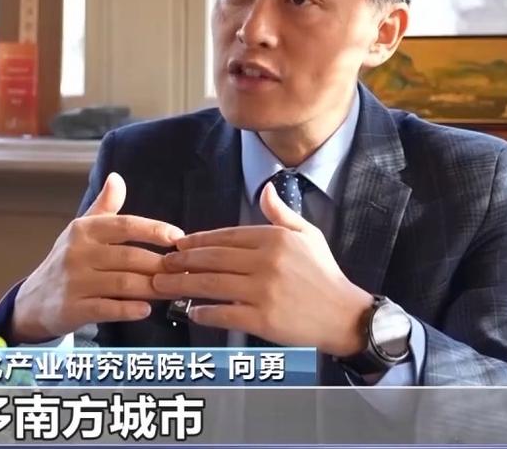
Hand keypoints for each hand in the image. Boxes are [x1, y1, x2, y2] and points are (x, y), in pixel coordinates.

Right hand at [12, 172, 184, 342]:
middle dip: (161, 265)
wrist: (34, 301)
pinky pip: (107, 308)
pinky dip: (129, 309)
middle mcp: (78, 253)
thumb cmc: (67, 262)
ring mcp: (74, 281)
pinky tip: (146, 310)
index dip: (153, 230)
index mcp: (84, 230)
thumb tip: (117, 177)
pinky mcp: (72, 308)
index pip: (124, 225)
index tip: (178, 237)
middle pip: (130, 257)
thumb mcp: (82, 231)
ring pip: (123, 283)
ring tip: (174, 290)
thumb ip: (104, 207)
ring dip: (152, 288)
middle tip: (185, 271)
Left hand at [152, 181, 371, 356]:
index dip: (197, 240)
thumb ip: (281, 213)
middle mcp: (265, 262)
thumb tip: (266, 188)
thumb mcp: (308, 235)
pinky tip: (192, 311)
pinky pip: (223, 313)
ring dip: (182, 285)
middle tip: (162, 264)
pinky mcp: (262, 319)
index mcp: (274, 238)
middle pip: (211, 259)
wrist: (345, 315)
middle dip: (181, 261)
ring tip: (164, 286)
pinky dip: (203, 312)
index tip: (178, 244)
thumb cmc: (325, 274)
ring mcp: (262, 291)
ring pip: (210, 284)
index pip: (225, 236)